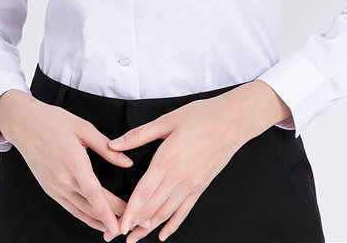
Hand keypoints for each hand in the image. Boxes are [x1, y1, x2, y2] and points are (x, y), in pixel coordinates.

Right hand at [0, 91, 138, 238]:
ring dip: (100, 221)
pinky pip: (70, 208)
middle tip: (132, 222)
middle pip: (91, 205)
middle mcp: (62, 179)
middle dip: (112, 218)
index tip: (120, 226)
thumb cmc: (53, 121)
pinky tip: (98, 221)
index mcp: (73, 161)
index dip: (108, 211)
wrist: (23, 124)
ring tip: (118, 226)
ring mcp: (54, 187)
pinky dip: (85, 216)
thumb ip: (106, 147)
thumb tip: (127, 162)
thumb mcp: (83, 127)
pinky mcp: (50, 189)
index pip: (94, 193)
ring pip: (81, 211)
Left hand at [107, 94, 251, 241]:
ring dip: (149, 227)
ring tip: (134, 238)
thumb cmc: (200, 116)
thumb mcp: (167, 120)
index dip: (130, 211)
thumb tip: (114, 144)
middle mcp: (179, 177)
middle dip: (134, 223)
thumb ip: (139, 135)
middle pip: (153, 207)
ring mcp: (191, 185)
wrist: (232, 121)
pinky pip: (185, 211)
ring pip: (167, 212)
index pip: (144, 193)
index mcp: (167, 160)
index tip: (119, 226)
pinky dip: (173, 224)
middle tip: (117, 235)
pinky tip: (163, 235)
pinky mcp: (201, 186)